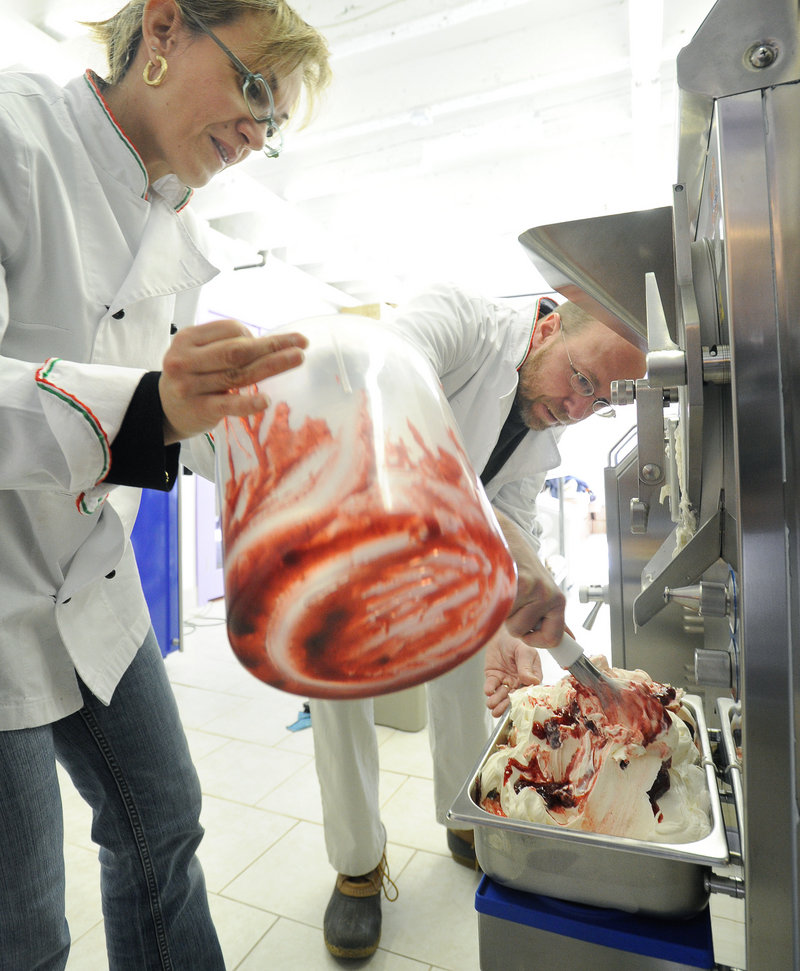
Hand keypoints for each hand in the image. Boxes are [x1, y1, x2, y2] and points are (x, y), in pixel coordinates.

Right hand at [159, 320, 307, 443]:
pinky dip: (247, 403)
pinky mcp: (199, 409)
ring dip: (271, 366)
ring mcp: (191, 386)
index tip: (268, 344)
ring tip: (297, 359)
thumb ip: (224, 345)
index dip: (253, 334)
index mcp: (187, 338)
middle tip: (301, 343)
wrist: (164, 410)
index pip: (229, 329)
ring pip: (238, 374)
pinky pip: (228, 405)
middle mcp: (186, 360)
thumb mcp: (197, 353)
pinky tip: (266, 401)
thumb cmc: (191, 377)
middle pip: (237, 350)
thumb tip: (267, 344)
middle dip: (272, 345)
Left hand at [484, 625, 542, 716]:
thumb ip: (527, 666)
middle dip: (506, 706)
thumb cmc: (517, 640)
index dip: (522, 699)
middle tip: (499, 711)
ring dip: (496, 701)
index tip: (517, 703)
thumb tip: (533, 681)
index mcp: (531, 676)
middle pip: (514, 698)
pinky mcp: (493, 677)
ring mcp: (506, 680)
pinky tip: (489, 690)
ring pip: (502, 695)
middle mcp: (519, 681)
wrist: (501, 632)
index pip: (528, 692)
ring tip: (492, 704)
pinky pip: (491, 686)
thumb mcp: (524, 651)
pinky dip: (489, 689)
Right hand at [493, 510, 565, 647]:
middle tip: (511, 598)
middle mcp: (550, 595)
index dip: (534, 640)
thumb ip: (548, 616)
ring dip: (501, 609)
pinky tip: (496, 583)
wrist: (502, 536)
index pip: (553, 638)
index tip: (526, 632)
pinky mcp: (520, 582)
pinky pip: (501, 608)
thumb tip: (567, 639)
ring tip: (504, 588)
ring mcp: (536, 588)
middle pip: (522, 632)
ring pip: (509, 622)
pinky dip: (493, 600)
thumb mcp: (538, 592)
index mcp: (557, 599)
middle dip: (509, 621)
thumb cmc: (517, 565)